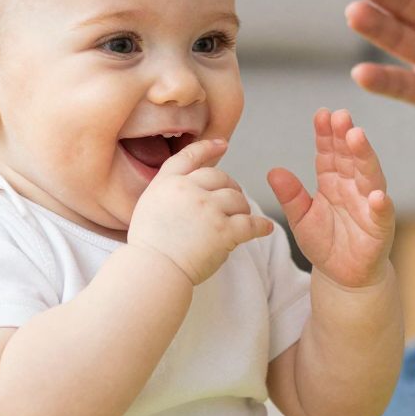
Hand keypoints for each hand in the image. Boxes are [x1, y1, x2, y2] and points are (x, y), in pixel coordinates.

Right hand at [128, 138, 274, 285]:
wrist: (153, 270)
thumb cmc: (149, 247)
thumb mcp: (148, 206)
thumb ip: (168, 191)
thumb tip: (189, 187)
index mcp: (168, 183)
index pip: (190, 156)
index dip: (208, 148)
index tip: (223, 145)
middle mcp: (188, 190)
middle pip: (220, 177)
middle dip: (230, 187)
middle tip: (234, 200)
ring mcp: (207, 209)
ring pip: (237, 199)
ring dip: (243, 208)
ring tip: (242, 218)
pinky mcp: (223, 230)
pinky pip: (250, 224)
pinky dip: (260, 226)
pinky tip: (265, 228)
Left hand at [267, 109, 396, 288]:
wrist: (343, 276)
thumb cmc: (325, 243)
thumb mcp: (301, 218)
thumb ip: (290, 196)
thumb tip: (273, 171)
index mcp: (333, 181)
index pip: (330, 152)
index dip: (326, 134)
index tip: (321, 114)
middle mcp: (354, 187)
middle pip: (351, 157)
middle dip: (346, 136)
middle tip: (341, 116)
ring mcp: (369, 205)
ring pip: (370, 176)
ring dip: (365, 157)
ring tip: (357, 137)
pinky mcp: (380, 228)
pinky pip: (382, 215)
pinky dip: (381, 205)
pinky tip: (378, 195)